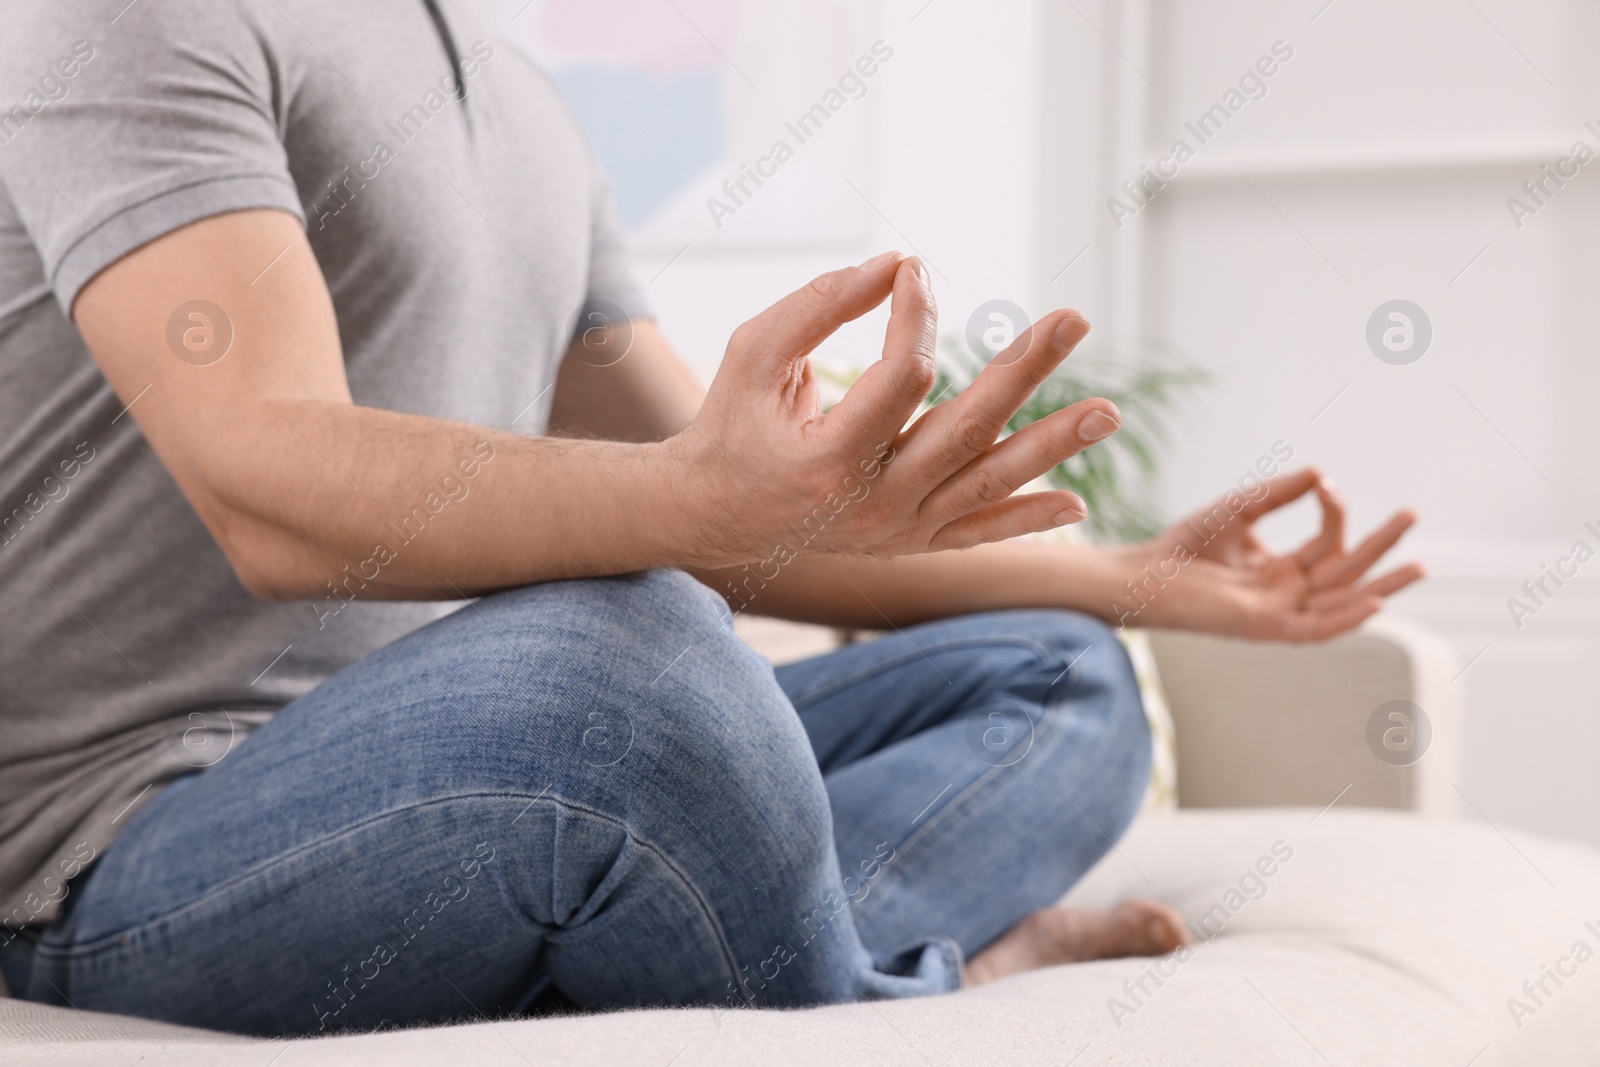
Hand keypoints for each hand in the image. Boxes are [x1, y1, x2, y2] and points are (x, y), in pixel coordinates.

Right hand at [669, 252, 1124, 564]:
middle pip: (964, 430)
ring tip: (1107, 412)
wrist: (714, 517)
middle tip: (1074, 319)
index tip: (913, 271)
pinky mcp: (910, 543)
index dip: (916, 314)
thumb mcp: (754, 352)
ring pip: (985, 485)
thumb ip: (819, 305)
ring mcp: (897, 531)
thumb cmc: (733, 422)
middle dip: (1022, 371)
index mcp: (829, 457)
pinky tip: (1075, 503)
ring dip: (1049, 447)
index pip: (903, 375)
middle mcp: (871, 503)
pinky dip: (1026, 521)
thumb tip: (897, 266)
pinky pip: (977, 534)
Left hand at [1117, 469, 1423, 640]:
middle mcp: (1287, 592)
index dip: (1334, 512)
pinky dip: (1346, 618)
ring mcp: (1280, 611)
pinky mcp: (1266, 629)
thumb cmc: (1185, 544)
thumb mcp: (1239, 509)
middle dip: (1382, 546)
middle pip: (1348, 571)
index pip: (1328, 541)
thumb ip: (1278, 493)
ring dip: (1382, 585)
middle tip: (1413, 514)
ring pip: (1343, 602)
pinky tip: (1375, 601)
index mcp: (1282, 567)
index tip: (1326, 484)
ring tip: (1421, 565)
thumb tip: (1320, 472)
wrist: (1146, 572)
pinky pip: (1316, 630)